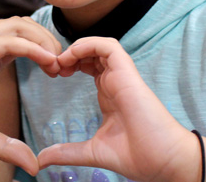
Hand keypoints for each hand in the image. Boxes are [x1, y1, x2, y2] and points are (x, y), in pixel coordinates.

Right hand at [0, 17, 60, 174]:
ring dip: (42, 38)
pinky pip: (6, 40)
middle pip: (24, 27)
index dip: (45, 52)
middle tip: (64, 65)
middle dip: (49, 40)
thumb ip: (4, 146)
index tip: (60, 73)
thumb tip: (32, 165)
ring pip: (18, 26)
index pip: (22, 43)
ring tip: (57, 62)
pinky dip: (30, 45)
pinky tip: (45, 60)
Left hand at [38, 37, 199, 181]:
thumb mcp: (93, 151)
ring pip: (99, 45)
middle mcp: (114, 81)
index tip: (53, 75)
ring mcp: (121, 76)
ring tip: (61, 61)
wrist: (164, 162)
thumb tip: (41, 160)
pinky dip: (89, 44)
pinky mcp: (127, 73)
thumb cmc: (138, 156)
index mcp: (108, 93)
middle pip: (90, 52)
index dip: (68, 64)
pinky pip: (109, 46)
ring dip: (77, 47)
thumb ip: (67, 152)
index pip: (87, 65)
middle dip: (68, 54)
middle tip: (53, 67)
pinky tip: (74, 55)